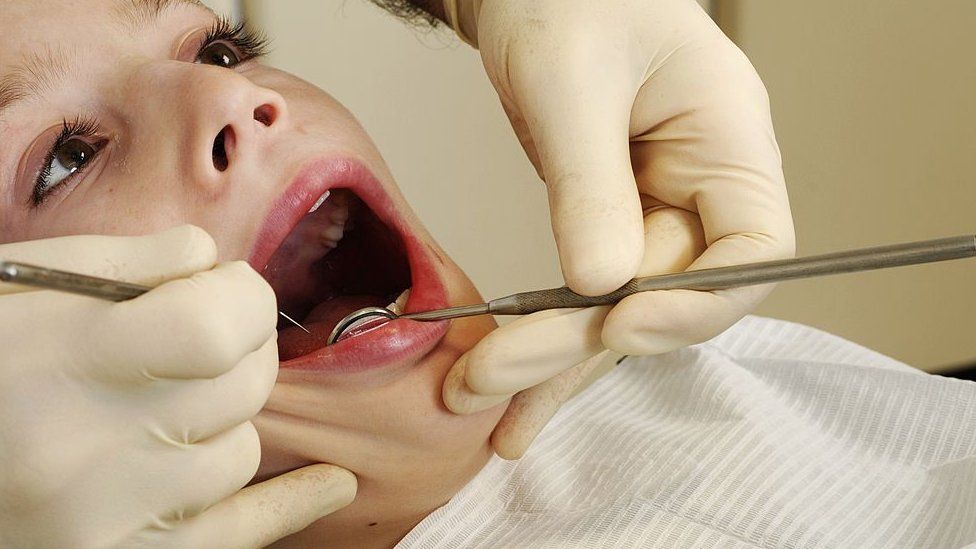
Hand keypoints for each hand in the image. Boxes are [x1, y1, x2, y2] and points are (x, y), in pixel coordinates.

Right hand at [0, 226, 355, 547]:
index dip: (245, 299)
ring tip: (168, 409)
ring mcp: (103, 520)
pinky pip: (238, 534)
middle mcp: (85, 450)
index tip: (231, 293)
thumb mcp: (19, 290)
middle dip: (243, 352)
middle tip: (209, 343)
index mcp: (62, 361)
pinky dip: (292, 505)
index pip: (220, 325)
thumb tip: (212, 260)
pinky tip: (331, 483)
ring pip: (241, 454)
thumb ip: (123, 266)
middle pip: (243, 387)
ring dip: (222, 423)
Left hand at [442, 0, 794, 457]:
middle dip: (578, 343)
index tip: (618, 322)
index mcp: (727, 140)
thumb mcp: (572, 80)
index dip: (697, 304)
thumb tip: (600, 285)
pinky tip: (504, 376)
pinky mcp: (604, 221)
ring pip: (616, 307)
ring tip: (479, 398)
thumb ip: (590, 182)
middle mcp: (700, 185)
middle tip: (493, 378)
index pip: (755, 250)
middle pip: (663, 295)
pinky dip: (542, 333)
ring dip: (550, 359)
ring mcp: (652, 208)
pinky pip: (584, 291)